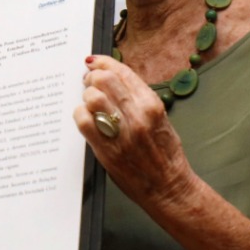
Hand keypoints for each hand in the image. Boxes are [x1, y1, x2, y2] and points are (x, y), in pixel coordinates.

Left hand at [76, 54, 195, 214]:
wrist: (169, 187)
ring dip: (86, 96)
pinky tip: (85, 116)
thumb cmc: (166, 153)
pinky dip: (80, 114)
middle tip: (88, 81)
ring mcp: (121, 133)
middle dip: (92, 77)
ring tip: (88, 100)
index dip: (104, 63)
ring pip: (92, 98)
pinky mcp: (106, 149)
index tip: (95, 62)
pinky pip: (83, 122)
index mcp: (151, 105)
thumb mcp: (159, 118)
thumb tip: (114, 80)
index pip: (122, 72)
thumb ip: (138, 99)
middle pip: (104, 80)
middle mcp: (137, 116)